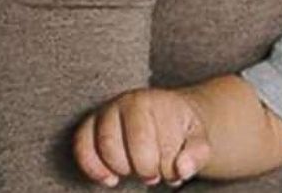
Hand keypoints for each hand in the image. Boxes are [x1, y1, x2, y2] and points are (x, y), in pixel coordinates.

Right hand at [74, 87, 212, 187]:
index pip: (158, 143)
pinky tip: (111, 180)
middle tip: (156, 174)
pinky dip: (93, 168)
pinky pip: (81, 146)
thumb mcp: (199, 141)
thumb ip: (197, 155)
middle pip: (132, 143)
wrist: (168, 115)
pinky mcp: (91, 124)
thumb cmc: (182, 131)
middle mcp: (129, 101)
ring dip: (122, 169)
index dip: (167, 167)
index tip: (174, 169)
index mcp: (157, 102)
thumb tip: (182, 169)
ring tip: (137, 172)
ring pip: (105, 146)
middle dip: (144, 168)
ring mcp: (108, 111)